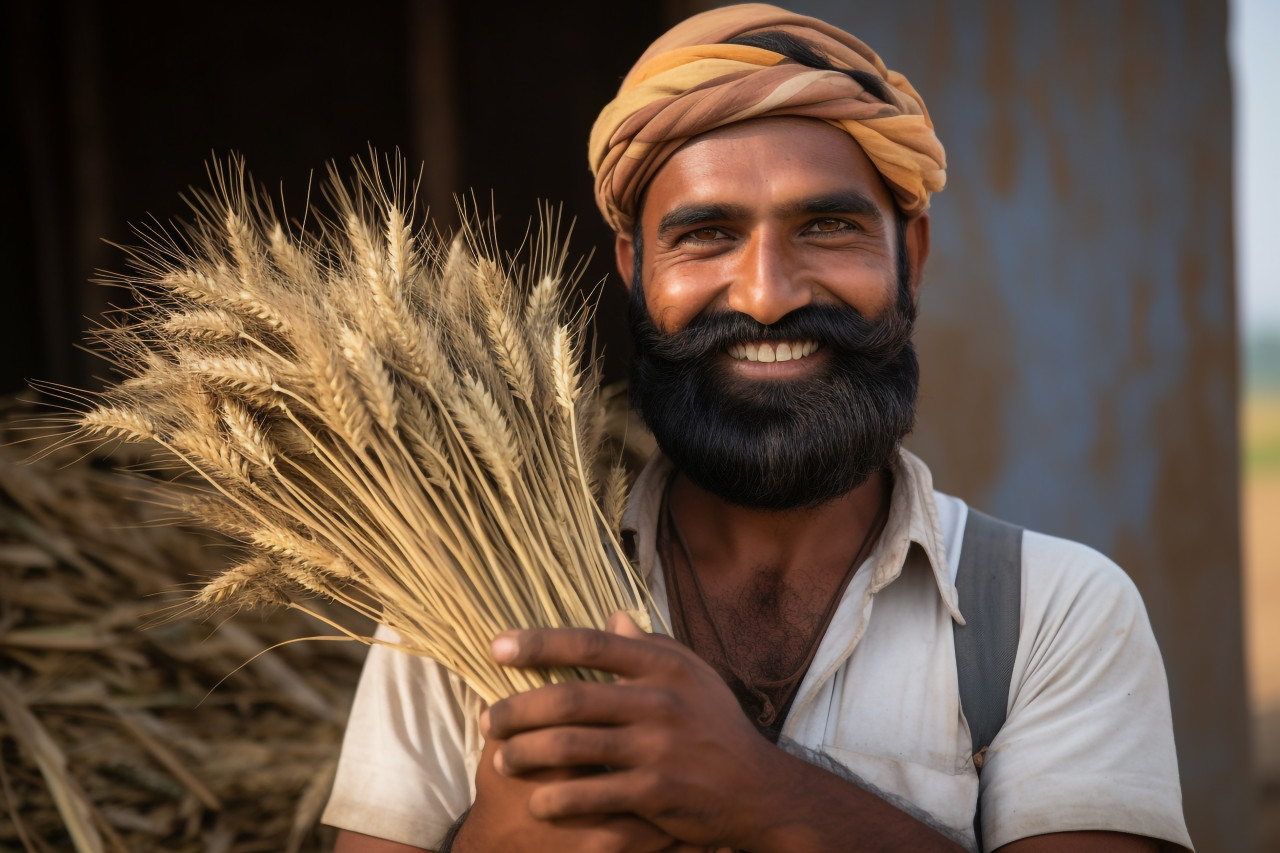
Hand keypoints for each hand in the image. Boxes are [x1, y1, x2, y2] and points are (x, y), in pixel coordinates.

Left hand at [483, 612, 776, 850]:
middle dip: (517, 710)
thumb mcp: (694, 676)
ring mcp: (657, 748)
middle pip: (567, 699)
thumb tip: (614, 617)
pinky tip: (538, 801)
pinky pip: (590, 794)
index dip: (537, 644)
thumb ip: (651, 647)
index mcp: (663, 665)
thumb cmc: (717, 726)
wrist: (760, 789)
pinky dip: (555, 800)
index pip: (589, 644)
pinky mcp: (656, 792)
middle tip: (488, 720)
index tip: (496, 648)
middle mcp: (659, 701)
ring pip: (569, 748)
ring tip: (504, 761)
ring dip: (524, 756)